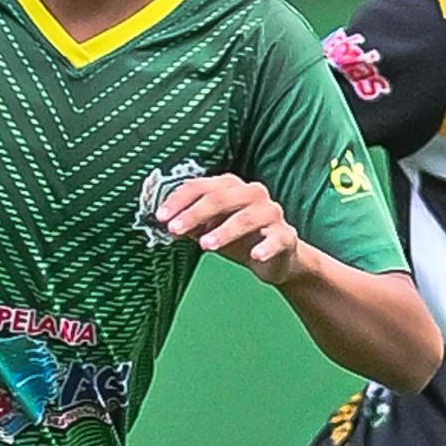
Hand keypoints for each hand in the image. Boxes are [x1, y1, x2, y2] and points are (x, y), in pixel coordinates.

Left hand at [154, 172, 304, 282]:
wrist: (275, 258)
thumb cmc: (239, 239)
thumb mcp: (209, 230)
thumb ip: (190, 224)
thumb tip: (165, 223)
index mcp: (230, 187)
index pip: (200, 186)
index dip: (179, 200)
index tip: (161, 216)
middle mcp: (252, 194)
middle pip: (221, 198)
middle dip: (195, 213)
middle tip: (175, 229)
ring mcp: (271, 213)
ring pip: (247, 217)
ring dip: (224, 230)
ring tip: (206, 245)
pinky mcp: (285, 235)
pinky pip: (277, 239)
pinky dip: (266, 246)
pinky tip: (255, 256)